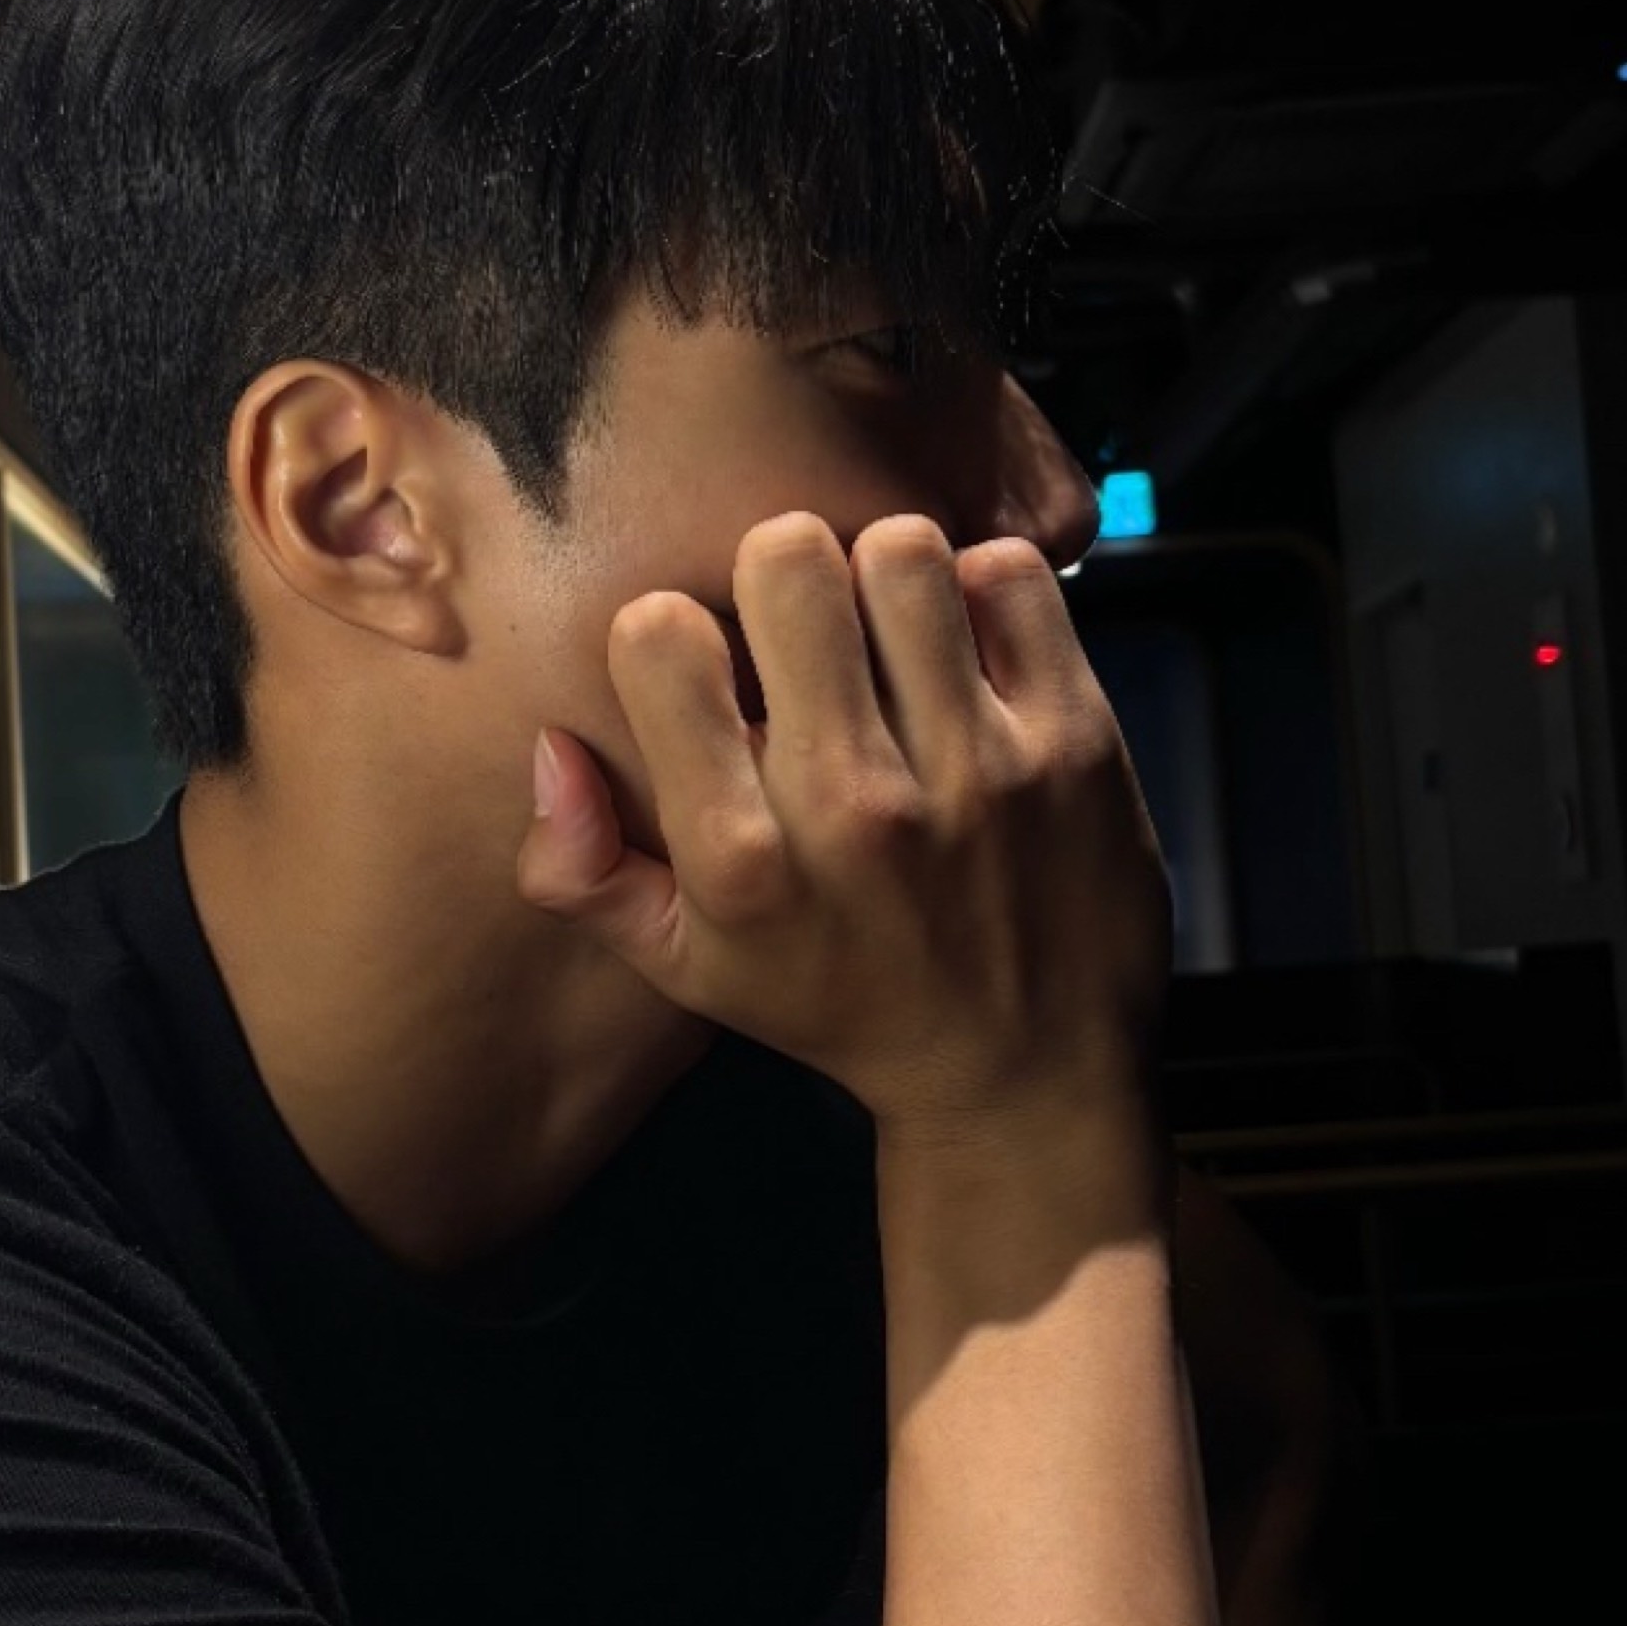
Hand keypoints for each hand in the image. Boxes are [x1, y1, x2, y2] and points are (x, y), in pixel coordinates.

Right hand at [519, 511, 1168, 1140]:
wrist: (1028, 1078)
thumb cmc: (845, 1005)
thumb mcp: (689, 969)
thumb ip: (582, 870)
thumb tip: (551, 747)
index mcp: (741, 858)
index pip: (657, 636)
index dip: (673, 631)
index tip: (710, 670)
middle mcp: (854, 807)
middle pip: (785, 558)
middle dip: (782, 574)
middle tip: (807, 629)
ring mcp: (976, 768)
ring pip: (903, 547)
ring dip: (887, 572)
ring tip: (891, 631)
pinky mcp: (1075, 741)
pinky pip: (1011, 577)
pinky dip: (988, 590)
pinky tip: (969, 649)